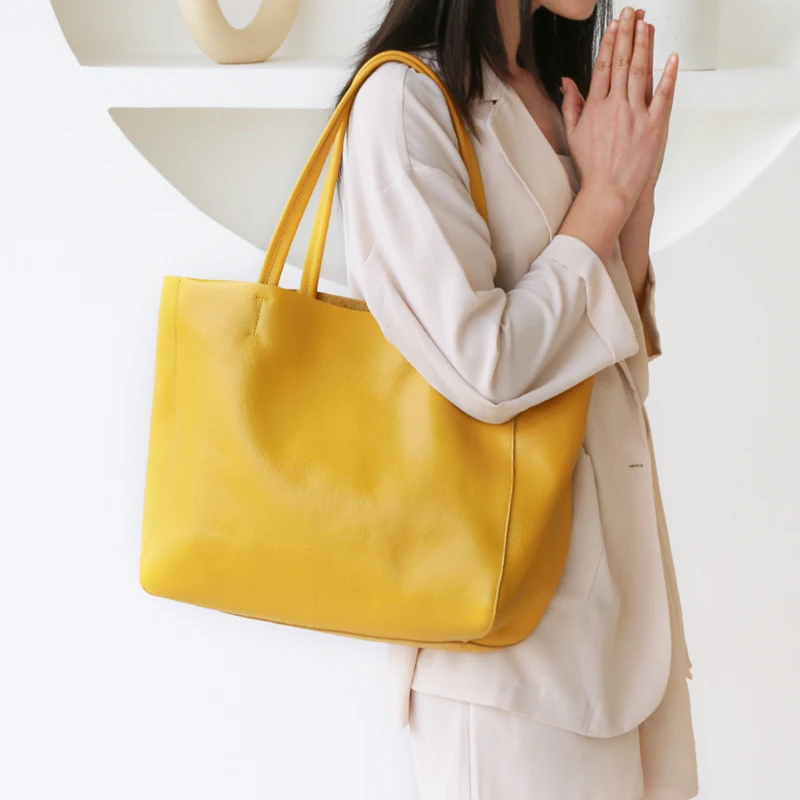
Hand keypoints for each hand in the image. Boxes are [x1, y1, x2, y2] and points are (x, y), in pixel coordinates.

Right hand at [560, 6, 678, 220]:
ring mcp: (636, 115)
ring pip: (641, 72)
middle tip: (632, 12)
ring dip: (645, 45)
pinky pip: (663, 95)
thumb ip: (571, 105)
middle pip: (623, 63)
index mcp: (595, 108)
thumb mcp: (573, 135)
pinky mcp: (654, 126)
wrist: (609, 191)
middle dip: (627, 34)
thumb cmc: (591, 168)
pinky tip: (671, 57)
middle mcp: (615, 107)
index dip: (610, 43)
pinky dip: (668, 75)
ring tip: (647, 24)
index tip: (614, 25)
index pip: (603, 67)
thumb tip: (567, 82)